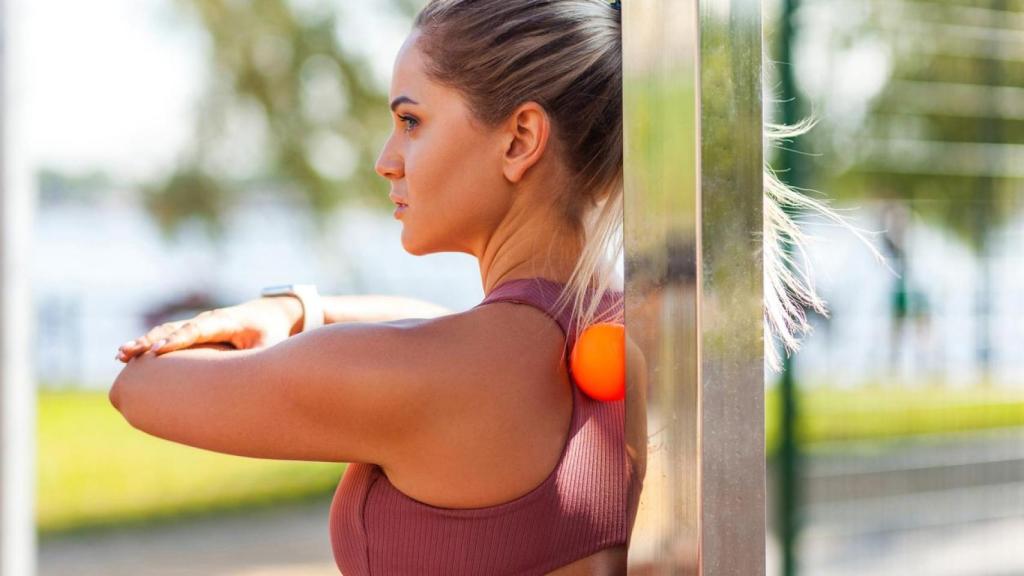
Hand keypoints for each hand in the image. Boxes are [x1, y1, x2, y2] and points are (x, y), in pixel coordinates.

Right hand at [115, 298, 298, 362]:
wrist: (269, 314)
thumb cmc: (270, 332)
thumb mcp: (270, 346)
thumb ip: (258, 360)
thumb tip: (249, 382)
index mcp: (225, 321)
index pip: (197, 330)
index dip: (178, 340)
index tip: (158, 351)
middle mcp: (206, 320)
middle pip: (173, 329)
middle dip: (150, 341)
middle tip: (126, 353)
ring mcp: (197, 324)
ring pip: (165, 331)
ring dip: (143, 342)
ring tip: (120, 355)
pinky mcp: (192, 331)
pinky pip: (166, 336)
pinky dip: (147, 344)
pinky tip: (126, 356)